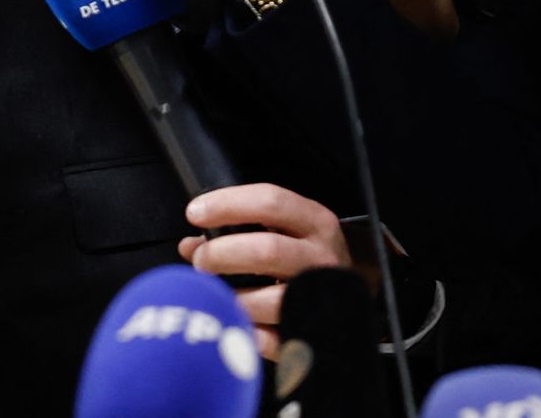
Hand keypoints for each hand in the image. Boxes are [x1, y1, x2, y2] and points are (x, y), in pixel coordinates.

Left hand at [179, 184, 350, 360]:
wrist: (349, 292)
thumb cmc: (305, 255)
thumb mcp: (283, 229)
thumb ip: (239, 229)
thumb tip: (191, 245)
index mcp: (314, 222)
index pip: (270, 202)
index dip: (227, 205)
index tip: (194, 213)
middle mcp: (322, 257)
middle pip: (266, 250)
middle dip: (222, 254)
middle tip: (201, 260)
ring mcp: (322, 297)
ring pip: (271, 300)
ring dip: (233, 298)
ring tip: (216, 295)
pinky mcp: (315, 333)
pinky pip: (275, 339)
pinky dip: (249, 333)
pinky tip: (237, 323)